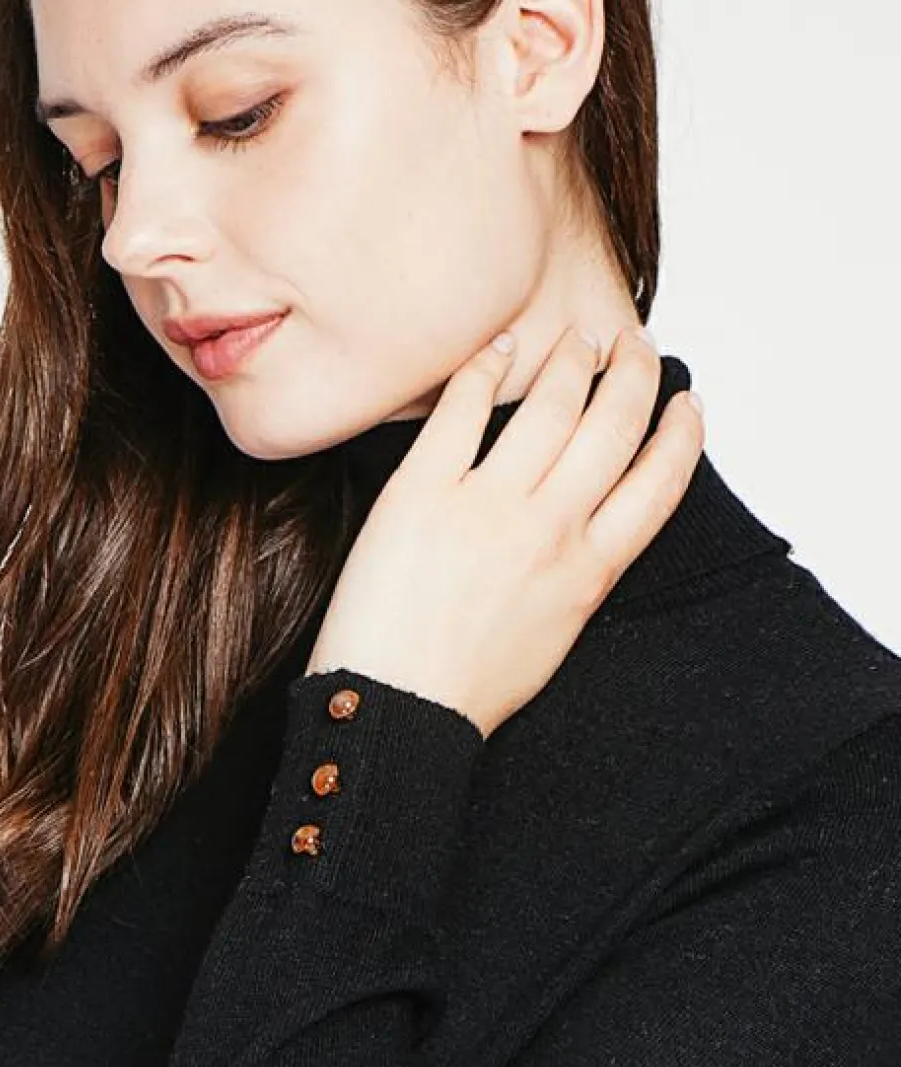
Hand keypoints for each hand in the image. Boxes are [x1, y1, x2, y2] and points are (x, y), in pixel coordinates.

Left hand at [306, 324, 704, 737]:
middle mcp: (549, 529)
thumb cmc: (465, 689)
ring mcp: (487, 506)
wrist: (395, 710)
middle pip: (614, 426)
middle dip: (635, 373)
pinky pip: (463, 408)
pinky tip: (500, 347)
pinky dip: (488, 367)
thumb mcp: (552, 637)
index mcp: (589, 571)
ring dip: (574, 359)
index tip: (687, 404)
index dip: (681, 433)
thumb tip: (589, 535)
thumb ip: (579, 577)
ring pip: (552, 405)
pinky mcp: (423, 492)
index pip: (659, 483)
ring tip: (579, 339)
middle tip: (633, 344)